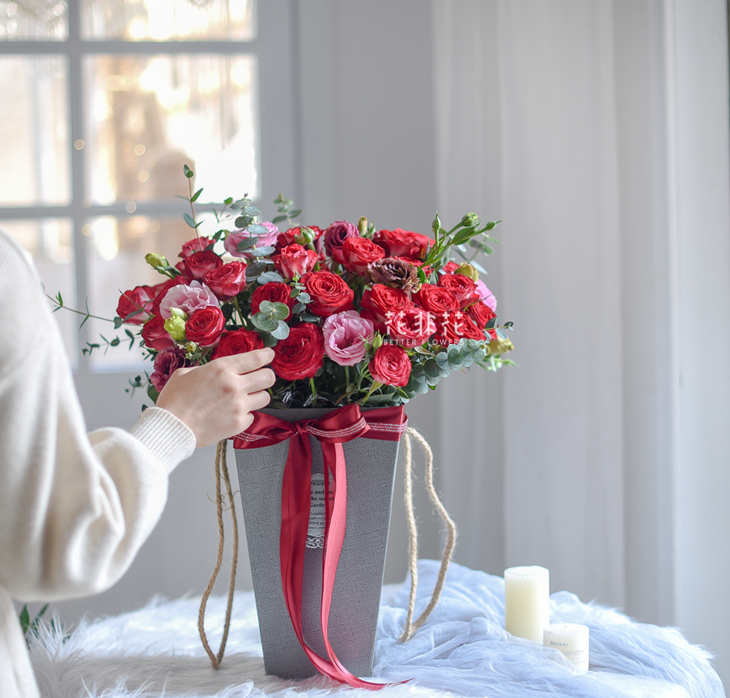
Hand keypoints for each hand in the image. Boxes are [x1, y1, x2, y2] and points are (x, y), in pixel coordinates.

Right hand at [156, 348, 275, 446]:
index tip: (270, 355)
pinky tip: (233, 414)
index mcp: (222, 368)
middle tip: (262, 378)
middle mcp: (234, 385)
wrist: (171, 427)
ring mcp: (239, 405)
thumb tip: (216, 372)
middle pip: (268, 377)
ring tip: (247, 398)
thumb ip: (207, 370)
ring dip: (258, 396)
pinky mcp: (239, 423)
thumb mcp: (186, 374)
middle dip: (267, 376)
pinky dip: (245, 415)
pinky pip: (252, 416)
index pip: (256, 358)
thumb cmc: (174, 401)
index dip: (267, 356)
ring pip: (265, 397)